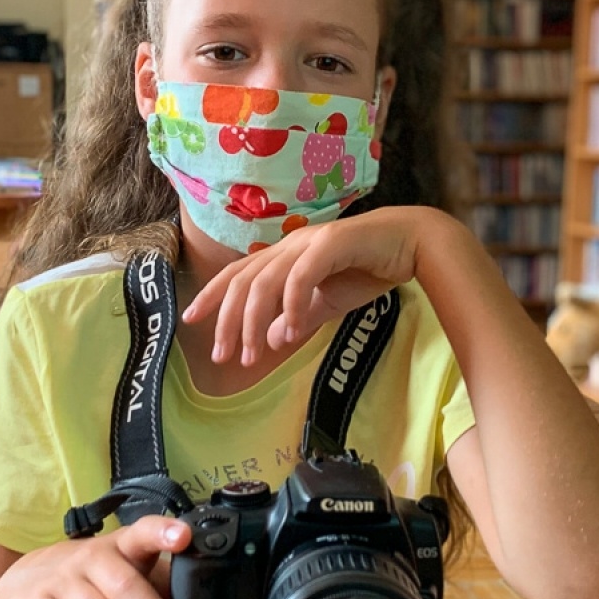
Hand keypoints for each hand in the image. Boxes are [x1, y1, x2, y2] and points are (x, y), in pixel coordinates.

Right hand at [0, 515, 195, 598]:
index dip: (162, 532)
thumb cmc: (90, 581)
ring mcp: (59, 581)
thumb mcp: (121, 571)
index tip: (185, 536)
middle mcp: (89, 558)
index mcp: (119, 546)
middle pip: (125, 587)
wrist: (22, 581)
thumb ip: (156, 590)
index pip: (142, 531)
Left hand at [182, 206, 450, 365]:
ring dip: (253, 322)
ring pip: (265, 282)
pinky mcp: (332, 244)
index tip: (189, 320)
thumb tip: (270, 342)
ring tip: (251, 355)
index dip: (211, 296)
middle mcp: (289, 245)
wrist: (409, 243)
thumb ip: (297, 320)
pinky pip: (302, 278)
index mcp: (283, 256)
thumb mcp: (325, 303)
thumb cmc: (366, 269)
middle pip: (243, 283)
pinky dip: (291, 306)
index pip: (236, 275)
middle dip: (227, 321)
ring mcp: (309, 243)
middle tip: (221, 356)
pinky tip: (289, 333)